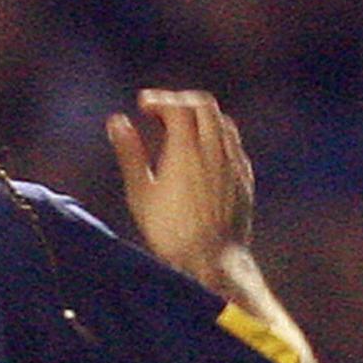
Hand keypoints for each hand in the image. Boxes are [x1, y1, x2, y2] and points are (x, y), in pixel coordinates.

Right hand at [106, 88, 253, 285]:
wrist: (213, 263)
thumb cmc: (170, 231)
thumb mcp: (140, 193)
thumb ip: (130, 153)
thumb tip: (117, 121)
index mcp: (186, 151)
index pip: (177, 106)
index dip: (158, 100)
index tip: (142, 105)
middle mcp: (214, 152)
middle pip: (204, 106)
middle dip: (180, 100)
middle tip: (160, 111)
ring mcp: (233, 165)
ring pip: (223, 122)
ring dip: (201, 116)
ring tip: (181, 127)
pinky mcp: (245, 180)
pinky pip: (234, 144)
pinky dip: (217, 135)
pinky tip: (204, 151)